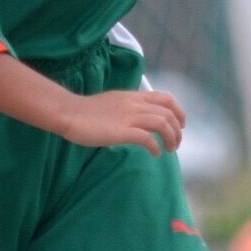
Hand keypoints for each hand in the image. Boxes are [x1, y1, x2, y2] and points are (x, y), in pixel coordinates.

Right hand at [62, 87, 184, 154]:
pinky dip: (155, 146)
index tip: (180, 124)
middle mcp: (135, 105)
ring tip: (170, 149)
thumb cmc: (87, 111)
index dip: (178, 111)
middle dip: (178, 130)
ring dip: (171, 138)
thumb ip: (128, 108)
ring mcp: (128, 117)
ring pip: (162, 123)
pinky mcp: (121, 132)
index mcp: (134, 96)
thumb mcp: (113, 102)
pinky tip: (155, 153)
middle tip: (176, 143)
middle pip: (168, 113)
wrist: (69, 113)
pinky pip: (147, 138)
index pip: (165, 98)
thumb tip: (138, 119)